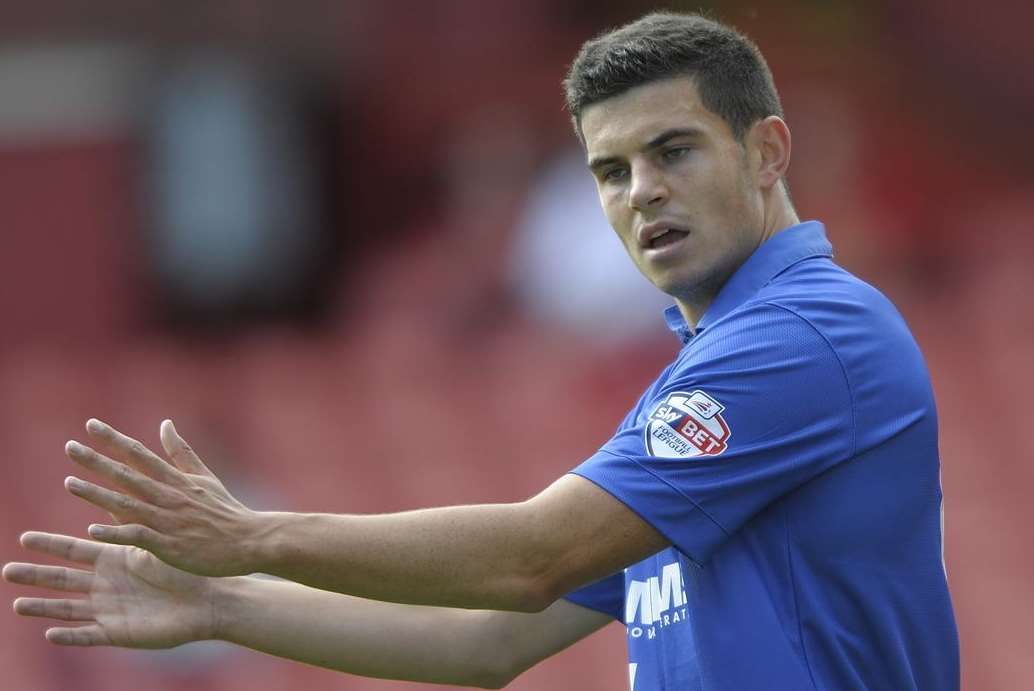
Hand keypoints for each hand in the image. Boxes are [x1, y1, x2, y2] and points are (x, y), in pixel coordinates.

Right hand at [3, 532, 216, 647]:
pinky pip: (89, 636)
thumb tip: (127, 487)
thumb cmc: (184, 569)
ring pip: (68, 609)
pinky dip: (71, 635)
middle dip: (35, 574)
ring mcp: (108, 609)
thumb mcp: (156, 541)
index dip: (50, 545)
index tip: (23, 537)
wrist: (206, 599)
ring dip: (43, 607)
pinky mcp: (117, 632)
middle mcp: (105, 585)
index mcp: (113, 560)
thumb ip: (137, 521)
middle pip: (63, 578)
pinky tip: (50, 634)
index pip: (75, 550)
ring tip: (16, 604)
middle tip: (6, 570)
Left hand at [63, 419, 262, 576]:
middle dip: (97, 461)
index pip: (139, 454)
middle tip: (70, 448)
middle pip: (127, 475)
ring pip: (127, 504)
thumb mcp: (205, 477)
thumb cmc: (227, 511)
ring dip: (97, 494)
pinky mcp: (170, 545)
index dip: (114, 440)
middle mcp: (169, 496)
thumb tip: (164, 424)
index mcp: (176, 479)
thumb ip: (181, 452)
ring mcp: (169, 520)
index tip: (90, 425)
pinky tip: (93, 530)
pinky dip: (117, 532)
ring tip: (70, 483)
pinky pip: (139, 537)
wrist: (251, 540)